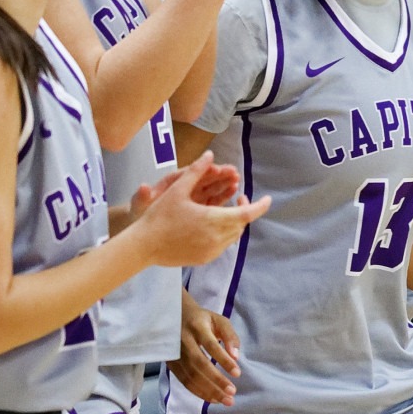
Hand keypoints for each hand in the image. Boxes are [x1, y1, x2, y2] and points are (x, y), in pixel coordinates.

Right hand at [131, 151, 270, 266]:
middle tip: (238, 197)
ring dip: (234, 222)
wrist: (144, 246)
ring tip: (225, 209)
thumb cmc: (160, 216)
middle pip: (241, 223)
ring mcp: (212, 251)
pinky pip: (222, 245)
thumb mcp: (177, 189)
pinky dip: (223, 233)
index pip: (248, 213)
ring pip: (233, 235)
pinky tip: (211, 225)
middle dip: (245, 210)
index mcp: (215, 219)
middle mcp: (218, 237)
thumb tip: (209, 154)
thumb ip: (196, 171)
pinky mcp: (205, 259)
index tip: (267, 199)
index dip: (260, 206)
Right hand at [171, 288, 240, 403]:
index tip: (237, 373)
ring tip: (226, 400)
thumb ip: (230, 336)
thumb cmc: (202, 319)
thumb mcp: (218, 320)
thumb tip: (236, 356)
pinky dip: (199, 392)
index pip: (211, 346)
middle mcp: (183, 341)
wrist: (174, 316)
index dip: (224, 360)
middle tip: (232, 393)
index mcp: (197, 327)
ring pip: (191, 376)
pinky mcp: (171, 364)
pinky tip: (213, 398)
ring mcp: (175, 354)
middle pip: (200, 364)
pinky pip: (185, 381)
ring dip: (209, 390)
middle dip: (217, 380)